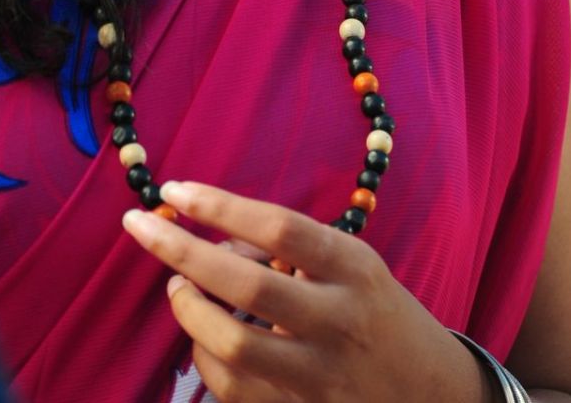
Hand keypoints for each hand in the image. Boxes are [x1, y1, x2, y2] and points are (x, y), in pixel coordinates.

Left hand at [122, 182, 490, 402]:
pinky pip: (233, 389)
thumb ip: (289, 249)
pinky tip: (201, 333)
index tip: (175, 189)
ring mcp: (319, 376)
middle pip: (248, 286)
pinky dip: (204, 357)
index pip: (279, 228)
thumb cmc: (375, 311)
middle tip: (141, 227)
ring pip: (234, 347)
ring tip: (176, 285)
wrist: (429, 393)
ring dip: (189, 310)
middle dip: (183, 251)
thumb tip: (210, 236)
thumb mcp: (351, 264)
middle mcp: (339, 321)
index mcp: (354, 268)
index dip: (222, 206)